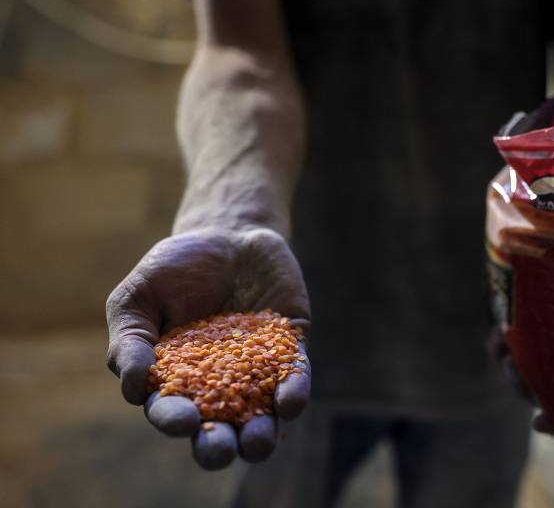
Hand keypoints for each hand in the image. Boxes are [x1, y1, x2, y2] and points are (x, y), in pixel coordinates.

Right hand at [106, 227, 310, 469]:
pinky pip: (295, 377)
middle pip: (218, 429)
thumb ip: (129, 339)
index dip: (174, 420)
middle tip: (219, 448)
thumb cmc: (175, 268)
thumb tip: (133, 386)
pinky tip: (289, 400)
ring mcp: (257, 369)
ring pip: (261, 416)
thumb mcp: (138, 296)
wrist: (228, 233)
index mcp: (175, 379)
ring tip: (258, 442)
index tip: (181, 421)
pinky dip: (293, 391)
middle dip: (217, 446)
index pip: (172, 411)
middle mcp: (218, 385)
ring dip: (261, 436)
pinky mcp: (289, 349)